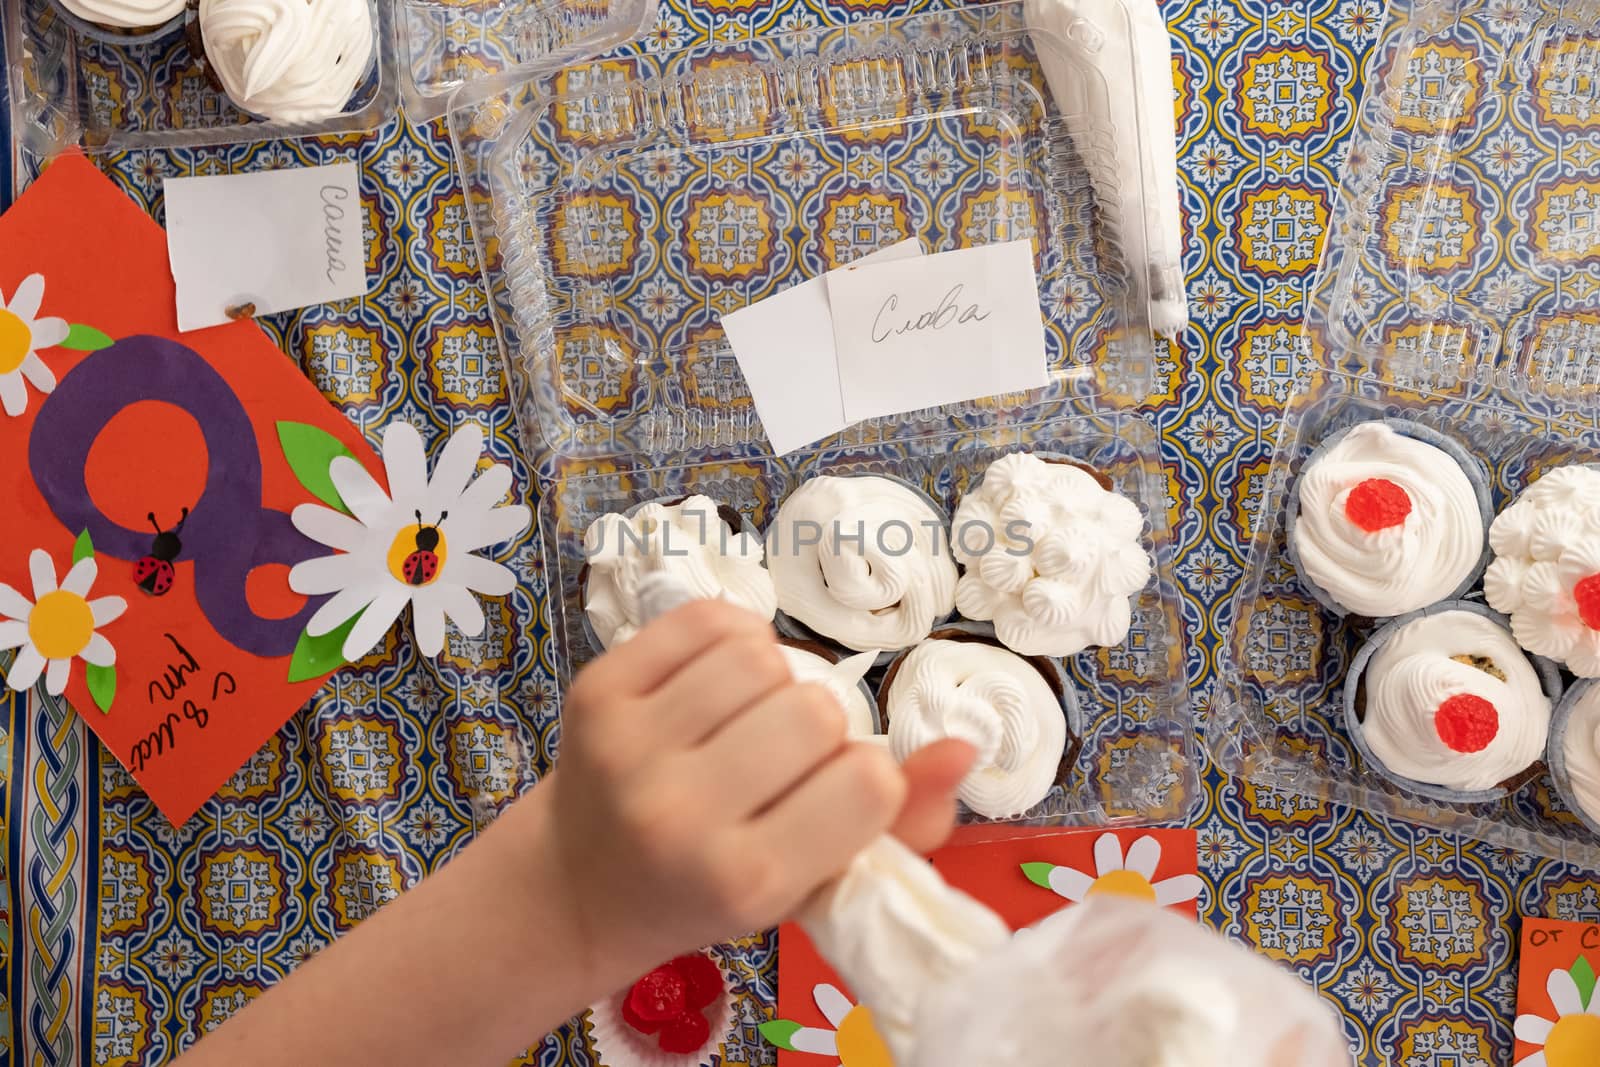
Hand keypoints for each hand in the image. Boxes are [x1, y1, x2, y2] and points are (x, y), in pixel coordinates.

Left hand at [545, 600, 973, 990]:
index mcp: (745, 879)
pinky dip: (731, 637)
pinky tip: (718, 683)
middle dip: (821, 729)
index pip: (867, 781)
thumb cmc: (710, 888)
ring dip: (776, 679)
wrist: (577, 883)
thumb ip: (901, 826)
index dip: (868, 780)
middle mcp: (679, 813)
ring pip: (762, 655)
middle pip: (816, 709)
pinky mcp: (595, 690)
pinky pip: (705, 618)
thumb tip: (963, 746)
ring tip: (750, 720)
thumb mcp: (810, 883)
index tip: (834, 800)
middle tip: (786, 763)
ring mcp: (628, 746)